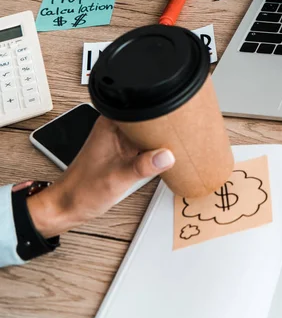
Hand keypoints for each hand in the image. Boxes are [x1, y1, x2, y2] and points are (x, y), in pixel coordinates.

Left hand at [27, 116, 174, 238]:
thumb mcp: (116, 179)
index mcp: (111, 124)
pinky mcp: (123, 149)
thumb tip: (167, 156)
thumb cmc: (81, 191)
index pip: (145, 111)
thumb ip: (143, 166)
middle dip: (164, 132)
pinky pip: (145, 144)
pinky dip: (153, 151)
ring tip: (168, 153)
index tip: (178, 129)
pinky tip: (158, 160)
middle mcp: (115, 127)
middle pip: (150, 121)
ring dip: (159, 143)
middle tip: (176, 145)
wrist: (67, 206)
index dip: (163, 118)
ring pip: (149, 134)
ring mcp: (120, 138)